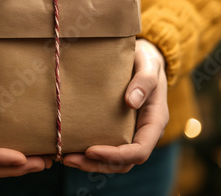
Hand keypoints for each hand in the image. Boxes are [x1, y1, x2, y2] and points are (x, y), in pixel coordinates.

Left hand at [63, 39, 168, 172]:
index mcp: (154, 121)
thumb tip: (131, 102)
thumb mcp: (148, 66)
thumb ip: (144, 82)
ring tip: (65, 158)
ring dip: (90, 163)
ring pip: (114, 161)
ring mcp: (131, 132)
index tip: (91, 150)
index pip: (140, 150)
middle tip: (69, 159)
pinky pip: (106, 148)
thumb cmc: (146, 60)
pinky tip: (69, 148)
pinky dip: (88, 153)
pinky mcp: (117, 129)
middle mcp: (143, 132)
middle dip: (97, 164)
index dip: (116, 155)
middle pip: (124, 162)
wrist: (143, 57)